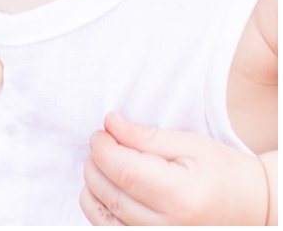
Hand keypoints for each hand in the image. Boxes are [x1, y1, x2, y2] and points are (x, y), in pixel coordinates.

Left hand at [80, 112, 267, 224]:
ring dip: (92, 184)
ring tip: (107, 165)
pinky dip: (99, 205)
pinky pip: (106, 227)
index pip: (121, 169)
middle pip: (106, 191)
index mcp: (181, 195)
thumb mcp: (191, 145)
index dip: (102, 147)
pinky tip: (110, 188)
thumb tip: (109, 124)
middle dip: (94, 162)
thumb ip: (145, 136)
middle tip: (104, 144)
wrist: (252, 207)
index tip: (103, 133)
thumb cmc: (225, 172)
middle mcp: (167, 224)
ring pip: (100, 212)